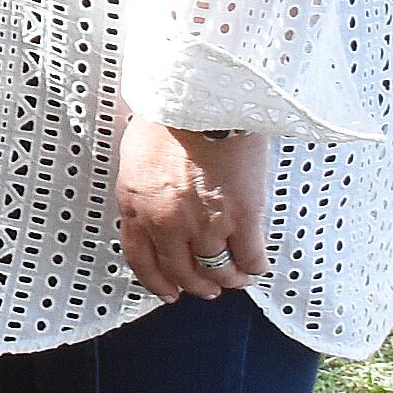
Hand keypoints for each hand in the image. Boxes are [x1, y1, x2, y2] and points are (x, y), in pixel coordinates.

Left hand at [116, 117, 273, 298]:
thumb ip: (142, 196)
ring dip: (230, 279)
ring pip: (219, 272)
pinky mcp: (242, 217)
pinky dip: (255, 267)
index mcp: (135, 207)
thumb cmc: (168, 119)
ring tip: (237, 277)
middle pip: (184, 273)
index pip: (142, 261)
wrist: (201, 99)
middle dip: (198, 286)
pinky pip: (251, 258)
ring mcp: (205, 223)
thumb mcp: (135, 161)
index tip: (170, 293)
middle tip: (210, 288)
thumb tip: (152, 219)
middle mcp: (167, 223)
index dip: (158, 283)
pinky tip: (258, 265)